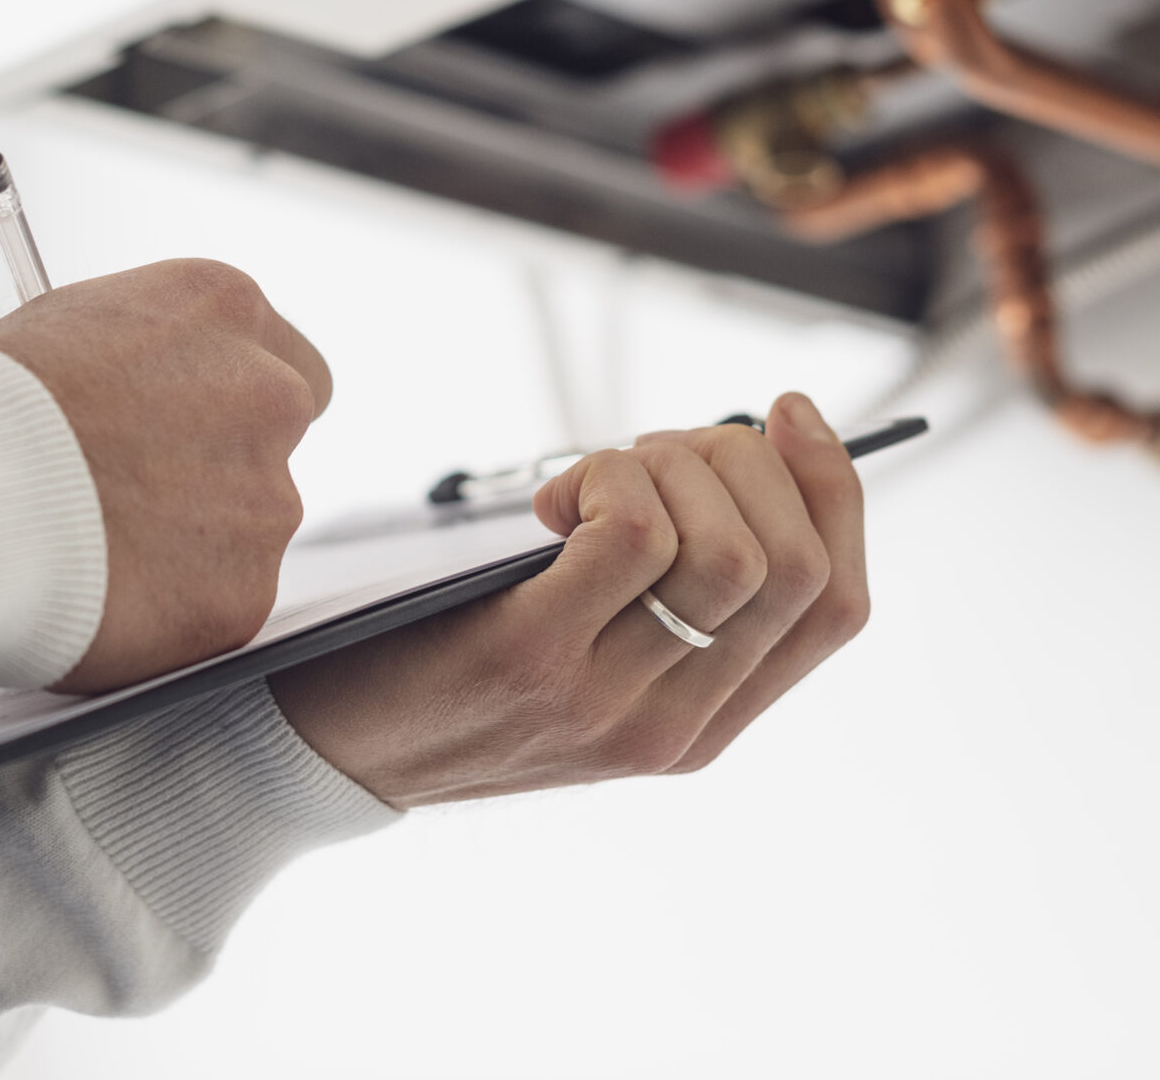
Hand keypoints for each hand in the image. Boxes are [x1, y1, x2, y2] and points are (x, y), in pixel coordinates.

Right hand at [0, 260, 329, 692]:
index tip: (191, 434)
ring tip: (91, 549)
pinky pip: (215, 608)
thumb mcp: (70, 327)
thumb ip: (141, 361)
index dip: (232, 409)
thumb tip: (140, 392)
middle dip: (221, 476)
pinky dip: (168, 614)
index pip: (288, 363)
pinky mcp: (242, 594)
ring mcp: (265, 500)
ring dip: (188, 548)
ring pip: (245, 534)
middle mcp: (269, 395)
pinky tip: (100, 596)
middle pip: (275, 449)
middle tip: (139, 501)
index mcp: (226, 309)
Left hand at [268, 393, 865, 805]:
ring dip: (672, 465)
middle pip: (795, 564)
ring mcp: (610, 702)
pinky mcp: (535, 659)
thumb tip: (735, 454)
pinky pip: (635, 536)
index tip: (787, 411)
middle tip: (656, 447)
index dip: (835, 491)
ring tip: (596, 472)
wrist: (320, 748)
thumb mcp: (584, 651)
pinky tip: (552, 500)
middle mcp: (675, 725)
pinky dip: (609, 479)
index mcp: (706, 723)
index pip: (839, 605)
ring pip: (729, 549)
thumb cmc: (450, 664)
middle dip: (746, 462)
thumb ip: (662, 592)